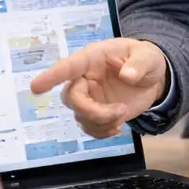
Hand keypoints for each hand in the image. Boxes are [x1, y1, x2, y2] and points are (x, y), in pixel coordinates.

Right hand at [29, 38, 168, 137]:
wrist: (153, 79)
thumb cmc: (146, 59)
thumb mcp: (149, 56)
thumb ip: (139, 64)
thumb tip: (128, 75)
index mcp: (93, 59)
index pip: (69, 67)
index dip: (52, 76)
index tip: (36, 88)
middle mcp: (85, 78)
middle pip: (72, 99)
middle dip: (92, 111)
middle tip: (120, 112)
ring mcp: (89, 97)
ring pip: (80, 116)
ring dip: (102, 122)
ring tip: (123, 113)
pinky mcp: (96, 113)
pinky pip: (89, 128)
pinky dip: (102, 132)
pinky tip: (117, 127)